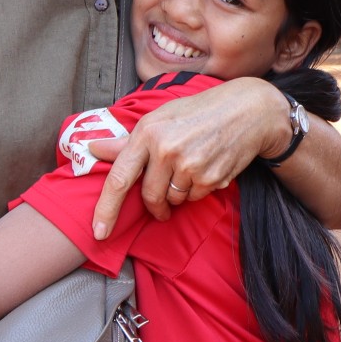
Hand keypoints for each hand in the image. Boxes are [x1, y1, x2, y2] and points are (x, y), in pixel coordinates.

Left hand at [91, 78, 289, 238]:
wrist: (247, 110)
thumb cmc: (199, 111)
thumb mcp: (160, 118)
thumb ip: (127, 140)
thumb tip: (93, 148)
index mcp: (148, 132)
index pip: (120, 178)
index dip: (107, 209)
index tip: (98, 231)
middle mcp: (166, 150)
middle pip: (149, 196)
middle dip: (155, 205)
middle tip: (161, 203)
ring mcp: (190, 165)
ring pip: (173, 200)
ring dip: (178, 194)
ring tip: (191, 169)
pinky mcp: (211, 178)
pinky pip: (195, 198)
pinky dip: (198, 190)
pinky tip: (207, 168)